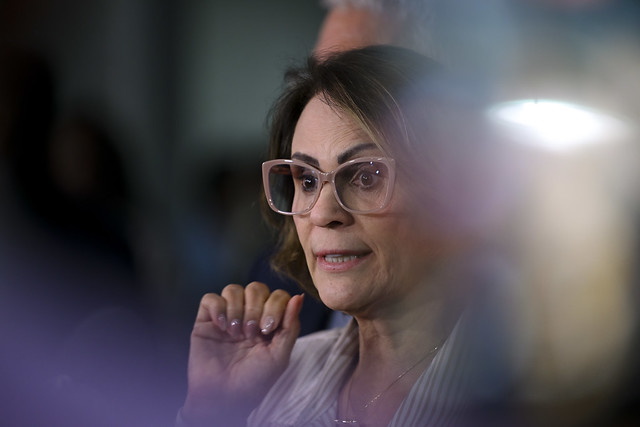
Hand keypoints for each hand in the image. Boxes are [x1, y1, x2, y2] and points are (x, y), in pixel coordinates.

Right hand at [181, 282, 303, 425]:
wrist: (223, 397)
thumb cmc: (254, 381)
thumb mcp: (279, 356)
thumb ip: (290, 326)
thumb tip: (300, 297)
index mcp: (269, 322)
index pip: (277, 296)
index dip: (275, 305)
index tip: (268, 329)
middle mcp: (249, 315)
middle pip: (256, 288)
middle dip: (255, 308)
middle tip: (251, 333)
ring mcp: (228, 316)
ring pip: (233, 289)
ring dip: (237, 309)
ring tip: (235, 332)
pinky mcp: (206, 320)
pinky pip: (210, 298)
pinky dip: (218, 308)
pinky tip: (221, 326)